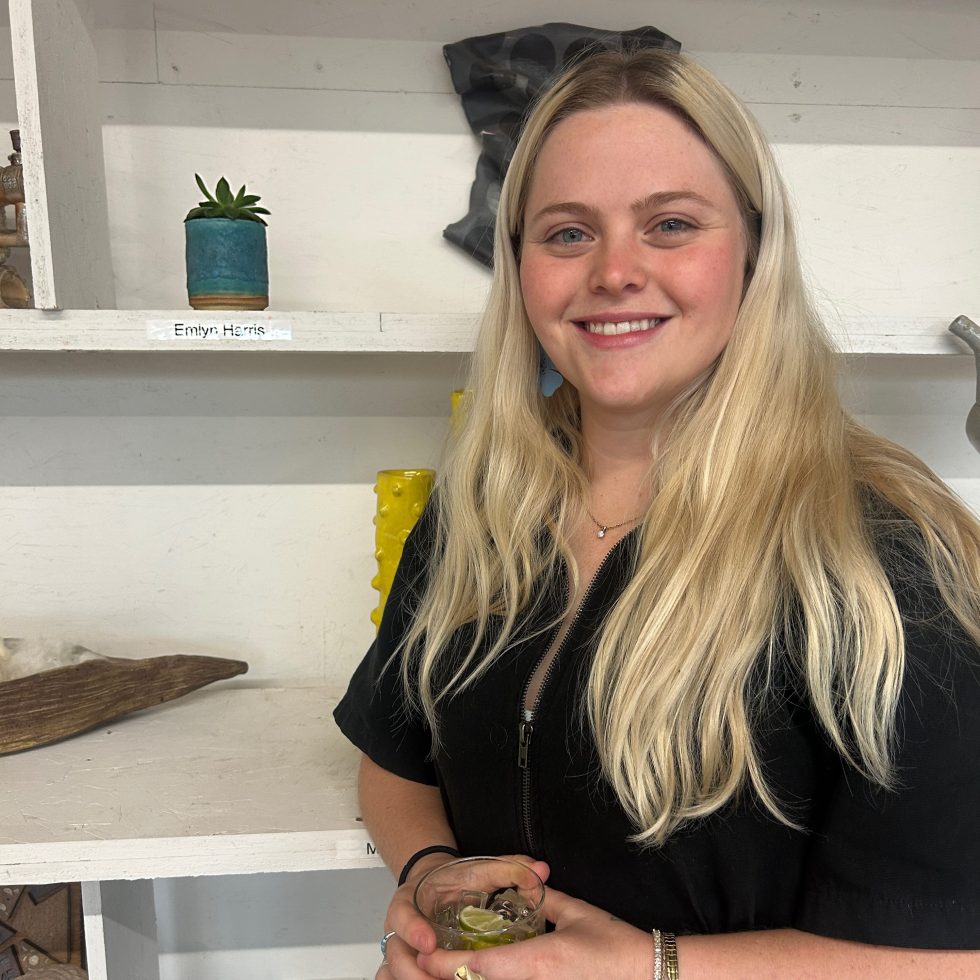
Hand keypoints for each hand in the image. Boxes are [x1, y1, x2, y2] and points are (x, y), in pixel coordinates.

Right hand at [377, 855, 549, 979]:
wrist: (432, 883)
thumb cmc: (454, 880)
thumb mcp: (478, 870)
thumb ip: (509, 869)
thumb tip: (540, 870)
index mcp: (411, 899)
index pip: (403, 915)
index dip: (414, 930)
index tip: (430, 943)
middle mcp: (400, 926)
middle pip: (396, 953)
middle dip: (415, 971)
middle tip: (439, 978)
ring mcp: (402, 948)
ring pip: (393, 972)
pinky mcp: (406, 964)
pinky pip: (397, 979)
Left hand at [416, 887, 648, 979]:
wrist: (644, 972)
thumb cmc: (613, 943)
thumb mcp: (574, 912)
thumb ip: (543, 899)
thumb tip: (524, 887)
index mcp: (537, 960)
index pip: (481, 967)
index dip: (449, 965)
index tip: (426, 960)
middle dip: (454, 977)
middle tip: (431, 966)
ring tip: (453, 969)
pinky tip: (486, 975)